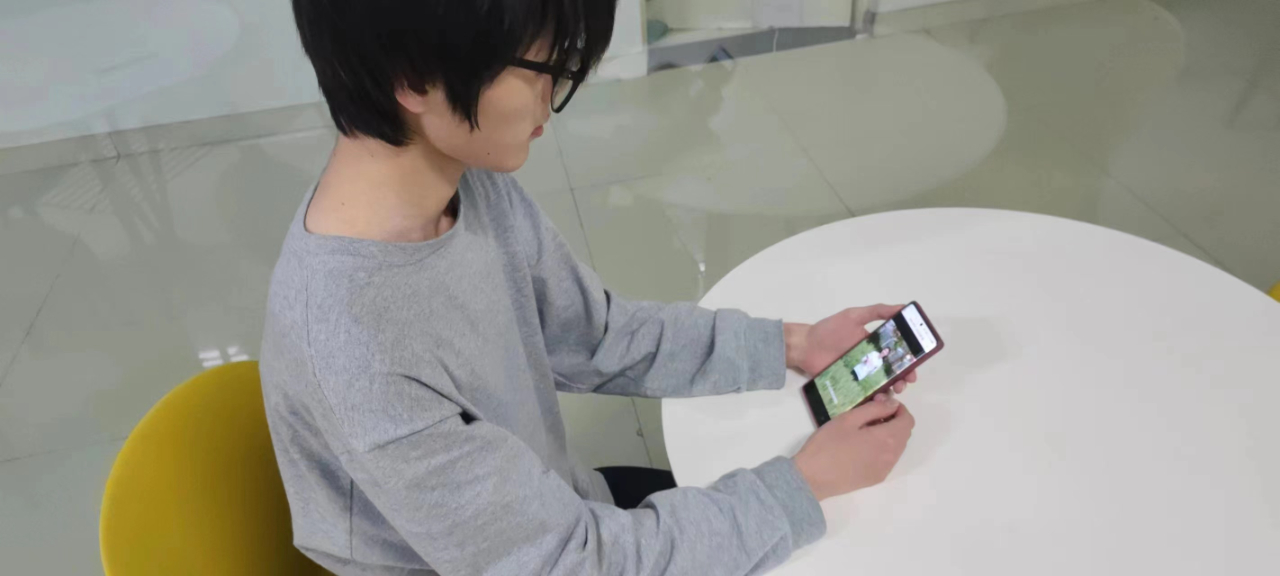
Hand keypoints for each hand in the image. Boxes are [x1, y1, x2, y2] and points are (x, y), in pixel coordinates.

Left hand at [784, 304, 917, 392]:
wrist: (805, 346)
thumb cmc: (829, 329)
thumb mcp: (854, 316)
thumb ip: (877, 311)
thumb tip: (902, 307)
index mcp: (875, 345)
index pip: (897, 354)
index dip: (909, 361)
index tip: (915, 367)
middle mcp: (871, 362)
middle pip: (893, 373)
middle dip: (904, 378)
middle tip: (905, 382)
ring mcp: (861, 376)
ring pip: (882, 385)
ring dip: (892, 390)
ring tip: (893, 391)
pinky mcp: (850, 387)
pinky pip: (866, 395)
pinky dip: (874, 399)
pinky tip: (877, 399)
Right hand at [793, 396, 914, 500]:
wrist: (813, 478)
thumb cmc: (828, 444)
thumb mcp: (849, 419)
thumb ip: (875, 409)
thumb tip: (893, 404)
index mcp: (887, 438)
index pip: (907, 420)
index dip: (898, 409)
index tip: (880, 404)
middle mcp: (892, 456)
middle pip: (904, 433)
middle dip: (893, 420)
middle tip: (869, 415)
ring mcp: (885, 469)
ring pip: (897, 447)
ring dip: (888, 435)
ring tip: (864, 431)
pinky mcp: (876, 478)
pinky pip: (888, 459)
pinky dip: (882, 448)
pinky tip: (862, 447)